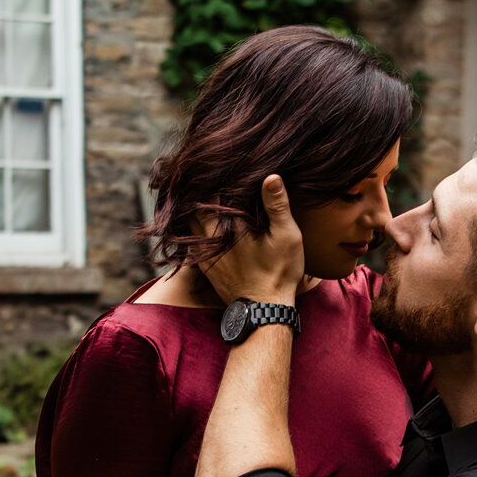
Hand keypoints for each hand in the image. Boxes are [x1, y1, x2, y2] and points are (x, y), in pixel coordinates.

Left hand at [198, 174, 304, 306]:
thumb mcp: (286, 236)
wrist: (263, 310)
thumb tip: (271, 176)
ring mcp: (205, 252)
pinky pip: (191, 240)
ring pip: (190, 221)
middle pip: (196, 204)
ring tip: (206, 196)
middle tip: (211, 178)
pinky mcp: (204, 264)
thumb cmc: (279, 273)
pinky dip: (194, 228)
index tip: (222, 166)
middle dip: (202, 191)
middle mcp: (212, 236)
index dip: (217, 177)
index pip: (214, 192)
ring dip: (196, 209)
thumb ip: (277, 206)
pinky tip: (204, 222)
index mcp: (231, 225)